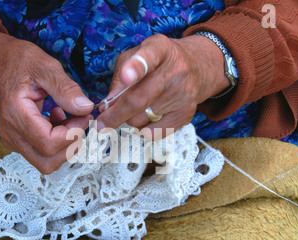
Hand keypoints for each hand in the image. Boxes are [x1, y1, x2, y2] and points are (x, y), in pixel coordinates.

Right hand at [0, 27, 93, 173]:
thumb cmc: (19, 62)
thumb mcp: (46, 66)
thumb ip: (65, 88)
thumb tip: (85, 108)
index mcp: (15, 113)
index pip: (48, 143)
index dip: (72, 134)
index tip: (84, 116)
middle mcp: (10, 132)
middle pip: (46, 161)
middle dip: (70, 145)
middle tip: (79, 121)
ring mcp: (12, 139)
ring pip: (44, 162)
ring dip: (64, 146)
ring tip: (69, 119)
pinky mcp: (17, 141)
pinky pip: (40, 153)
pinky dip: (56, 143)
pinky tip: (58, 120)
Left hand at [96, 34, 230, 139]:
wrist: (196, 67)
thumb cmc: (156, 64)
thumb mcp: (135, 57)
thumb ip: (119, 78)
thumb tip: (107, 107)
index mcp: (160, 49)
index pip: (149, 57)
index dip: (136, 68)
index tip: (126, 77)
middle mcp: (175, 70)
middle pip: (140, 99)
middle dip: (116, 114)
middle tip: (102, 123)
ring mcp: (183, 93)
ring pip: (141, 119)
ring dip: (130, 118)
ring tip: (135, 108)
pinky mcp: (186, 113)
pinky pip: (153, 132)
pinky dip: (142, 129)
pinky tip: (146, 118)